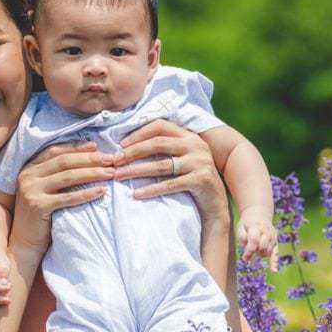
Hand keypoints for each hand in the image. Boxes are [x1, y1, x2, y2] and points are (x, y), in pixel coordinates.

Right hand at [9, 141, 115, 263]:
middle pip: (64, 161)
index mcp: (29, 167)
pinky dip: (86, 193)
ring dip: (92, 173)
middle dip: (90, 159)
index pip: (56, 151)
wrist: (24, 242)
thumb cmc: (41, 215)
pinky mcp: (37, 206)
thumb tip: (89, 156)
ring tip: (110, 173)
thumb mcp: (45, 189)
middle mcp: (27, 175)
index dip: (77, 147)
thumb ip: (58, 174)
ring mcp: (31, 190)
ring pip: (67, 176)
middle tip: (111, 160)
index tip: (97, 146)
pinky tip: (101, 191)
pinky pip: (68, 197)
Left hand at [113, 119, 228, 221]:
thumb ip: (167, 149)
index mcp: (190, 136)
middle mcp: (196, 146)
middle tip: (115, 161)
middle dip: (133, 152)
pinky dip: (151, 189)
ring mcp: (200, 163)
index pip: (161, 126)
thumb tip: (130, 145)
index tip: (121, 144)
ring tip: (119, 176)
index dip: (139, 133)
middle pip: (158, 143)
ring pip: (161, 165)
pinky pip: (170, 184)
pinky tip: (137, 194)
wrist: (216, 205)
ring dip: (137, 170)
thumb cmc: (193, 180)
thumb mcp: (184, 159)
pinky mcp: (200, 180)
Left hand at [237, 208, 277, 270]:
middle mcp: (266, 232)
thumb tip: (246, 247)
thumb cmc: (247, 223)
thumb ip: (242, 236)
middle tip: (248, 254)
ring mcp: (272, 237)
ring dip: (260, 254)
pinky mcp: (275, 241)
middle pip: (262, 247)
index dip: (249, 251)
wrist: (259, 214)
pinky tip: (274, 270)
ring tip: (255, 249)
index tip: (244, 258)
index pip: (254, 241)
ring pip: (267, 251)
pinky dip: (275, 261)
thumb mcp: (240, 226)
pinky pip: (276, 252)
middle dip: (255, 252)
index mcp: (256, 227)